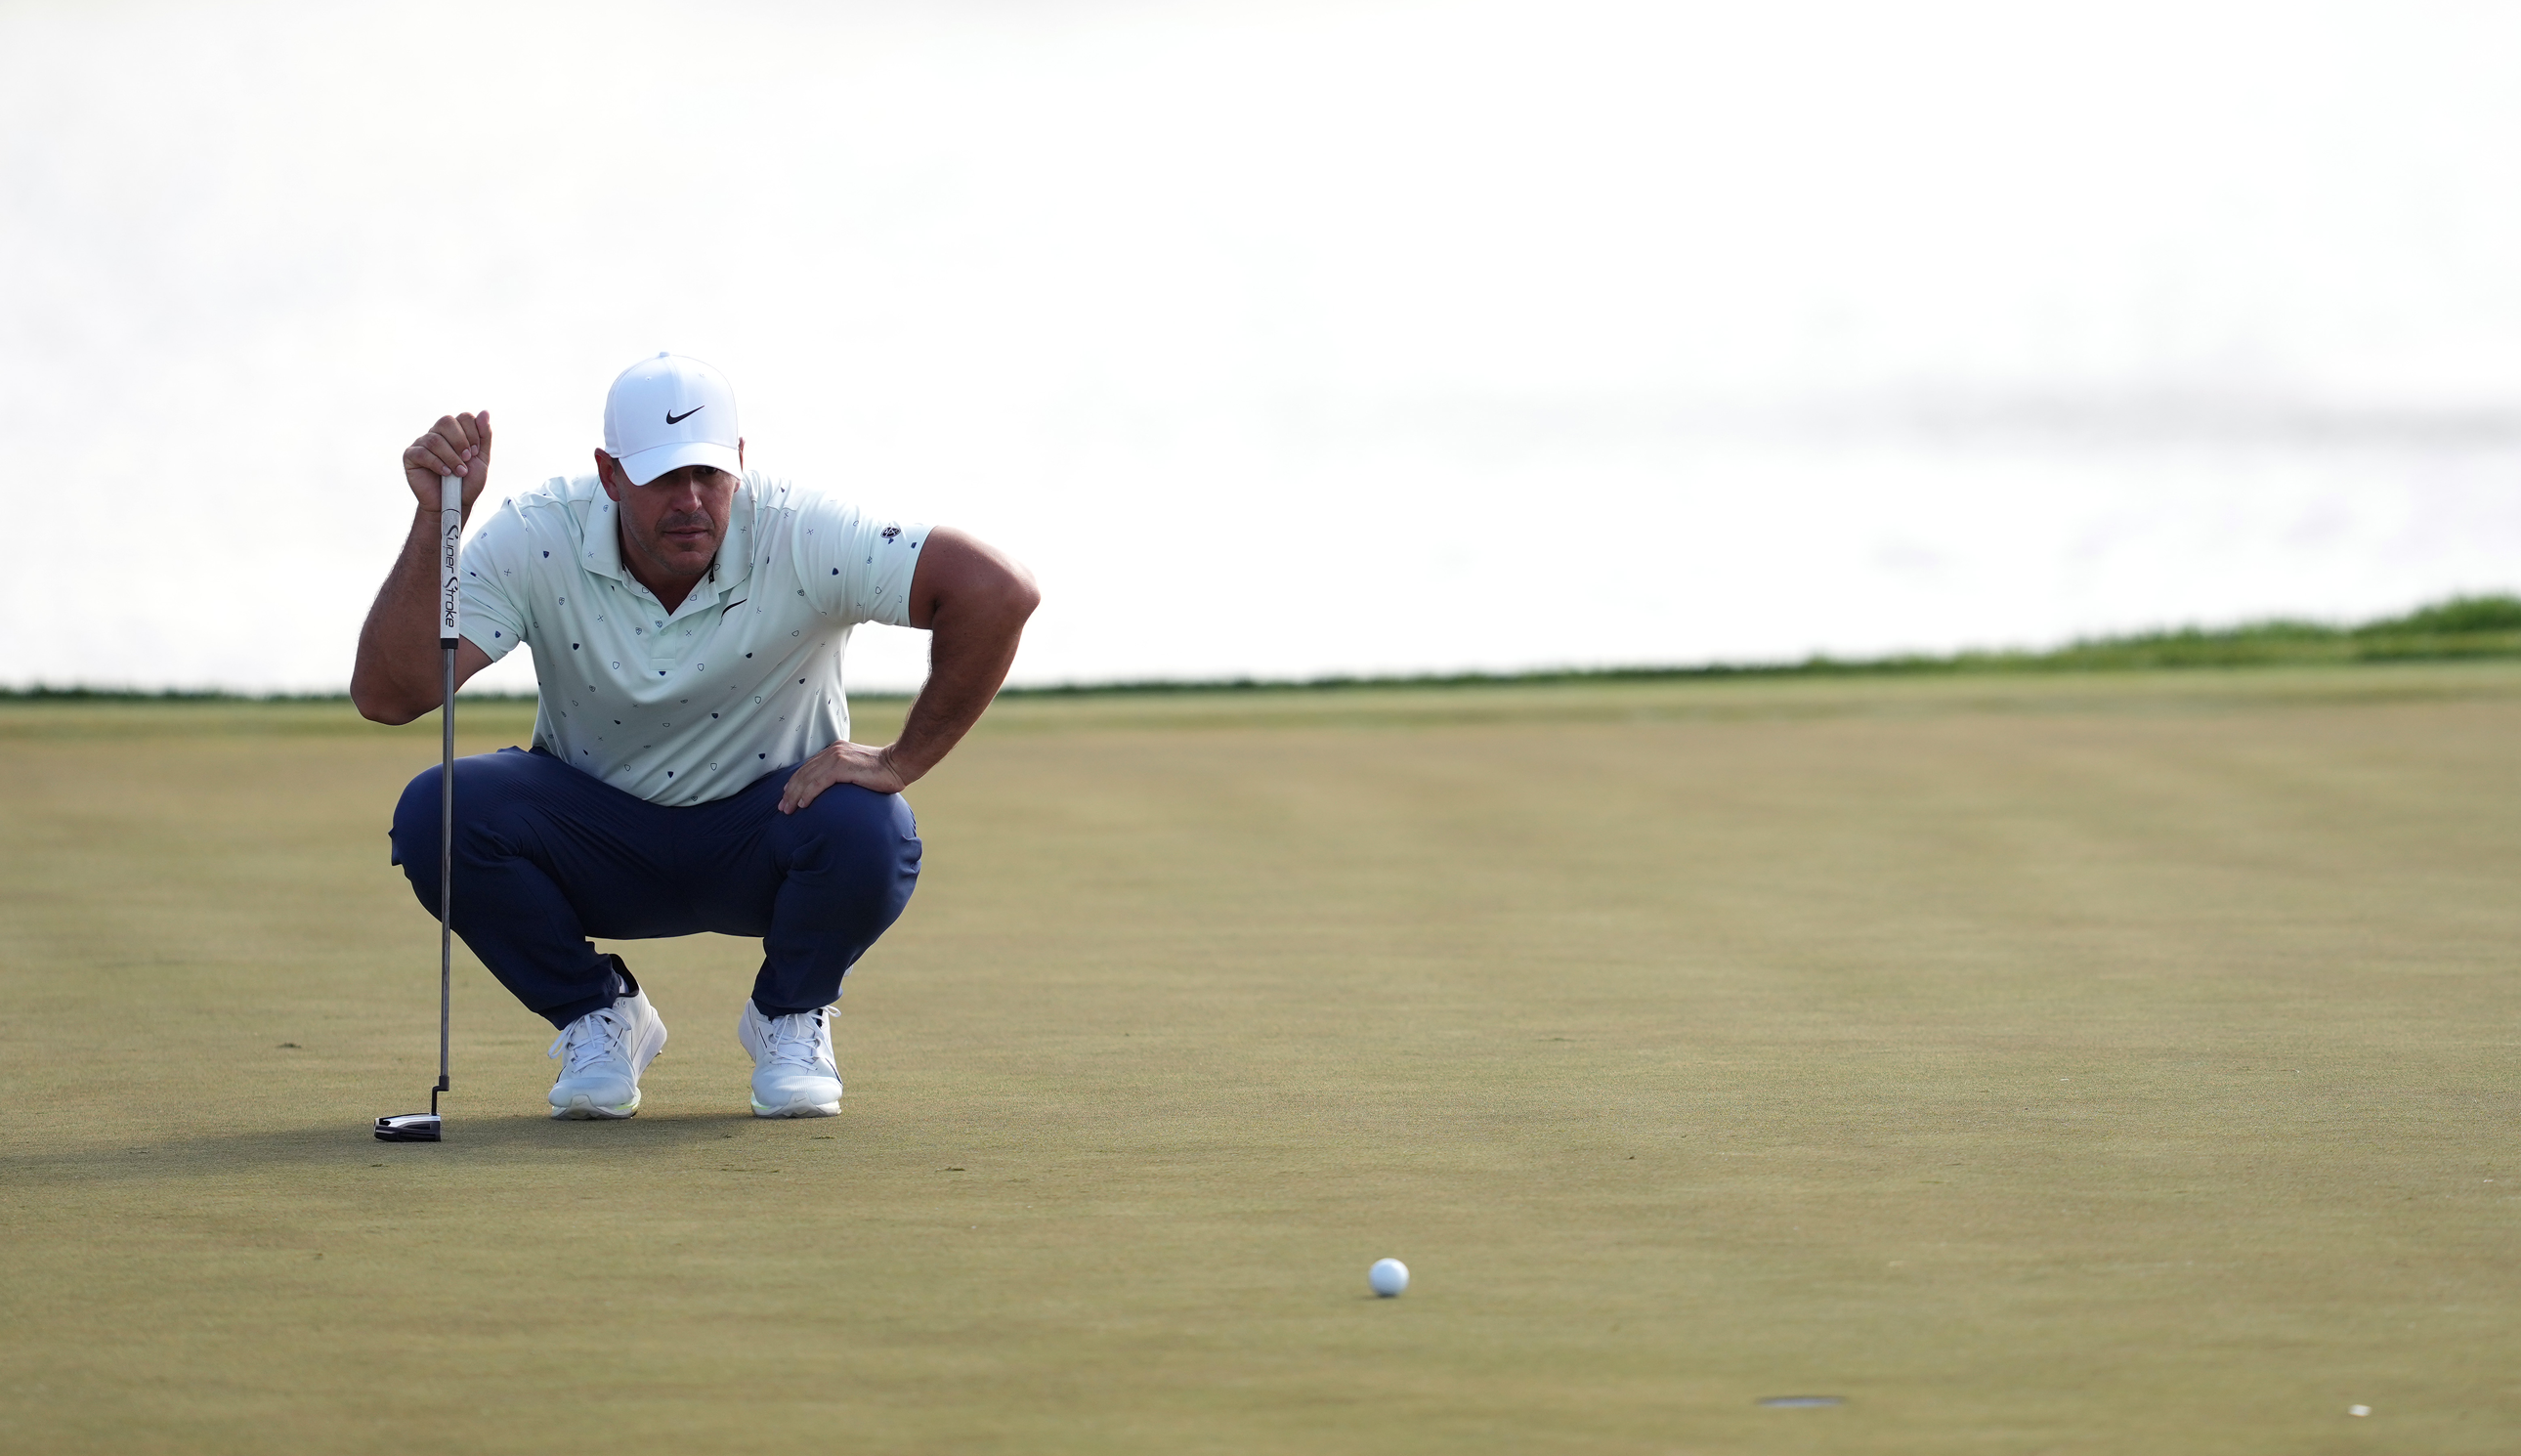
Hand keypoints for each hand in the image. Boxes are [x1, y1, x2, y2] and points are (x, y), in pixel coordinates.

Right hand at [401, 412, 492, 512]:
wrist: (453, 505)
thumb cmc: (466, 483)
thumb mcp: (481, 459)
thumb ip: (483, 436)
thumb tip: (484, 412)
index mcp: (455, 432)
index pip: (463, 417)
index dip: (472, 432)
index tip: (475, 452)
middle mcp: (437, 434)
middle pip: (446, 422)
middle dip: (461, 441)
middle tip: (467, 459)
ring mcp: (422, 443)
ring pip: (435, 439)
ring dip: (451, 457)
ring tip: (458, 472)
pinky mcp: (410, 456)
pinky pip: (422, 453)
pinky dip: (437, 464)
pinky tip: (445, 473)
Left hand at [779, 740, 912, 812]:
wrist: (900, 763)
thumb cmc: (884, 771)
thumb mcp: (858, 770)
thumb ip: (845, 774)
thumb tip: (836, 790)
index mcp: (835, 750)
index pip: (809, 767)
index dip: (795, 783)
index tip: (788, 796)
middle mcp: (833, 751)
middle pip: (804, 772)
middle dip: (790, 791)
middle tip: (782, 807)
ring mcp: (837, 757)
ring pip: (808, 778)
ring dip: (795, 795)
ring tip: (788, 809)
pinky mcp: (842, 767)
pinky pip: (818, 782)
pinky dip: (808, 794)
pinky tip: (802, 804)